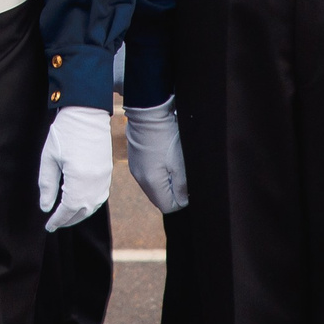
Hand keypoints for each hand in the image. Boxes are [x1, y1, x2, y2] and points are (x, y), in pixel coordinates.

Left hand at [38, 103, 114, 231]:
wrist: (87, 113)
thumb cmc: (65, 132)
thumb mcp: (49, 158)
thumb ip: (47, 185)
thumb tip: (46, 207)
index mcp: (79, 179)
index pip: (68, 209)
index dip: (58, 219)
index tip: (48, 226)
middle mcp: (95, 182)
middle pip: (83, 210)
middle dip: (69, 220)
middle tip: (55, 223)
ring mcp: (104, 177)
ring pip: (93, 205)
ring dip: (80, 213)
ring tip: (66, 216)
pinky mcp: (108, 171)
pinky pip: (101, 196)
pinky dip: (90, 204)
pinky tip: (80, 202)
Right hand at [124, 99, 188, 213]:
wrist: (148, 115)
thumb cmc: (166, 137)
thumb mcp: (180, 163)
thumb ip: (181, 186)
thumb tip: (183, 201)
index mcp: (152, 183)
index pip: (168, 207)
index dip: (180, 202)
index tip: (188, 189)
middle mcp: (141, 180)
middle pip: (159, 199)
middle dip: (173, 193)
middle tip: (183, 176)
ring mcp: (136, 171)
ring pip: (153, 188)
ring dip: (165, 183)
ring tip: (174, 166)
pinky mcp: (135, 162)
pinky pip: (147, 177)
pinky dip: (157, 175)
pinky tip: (164, 160)